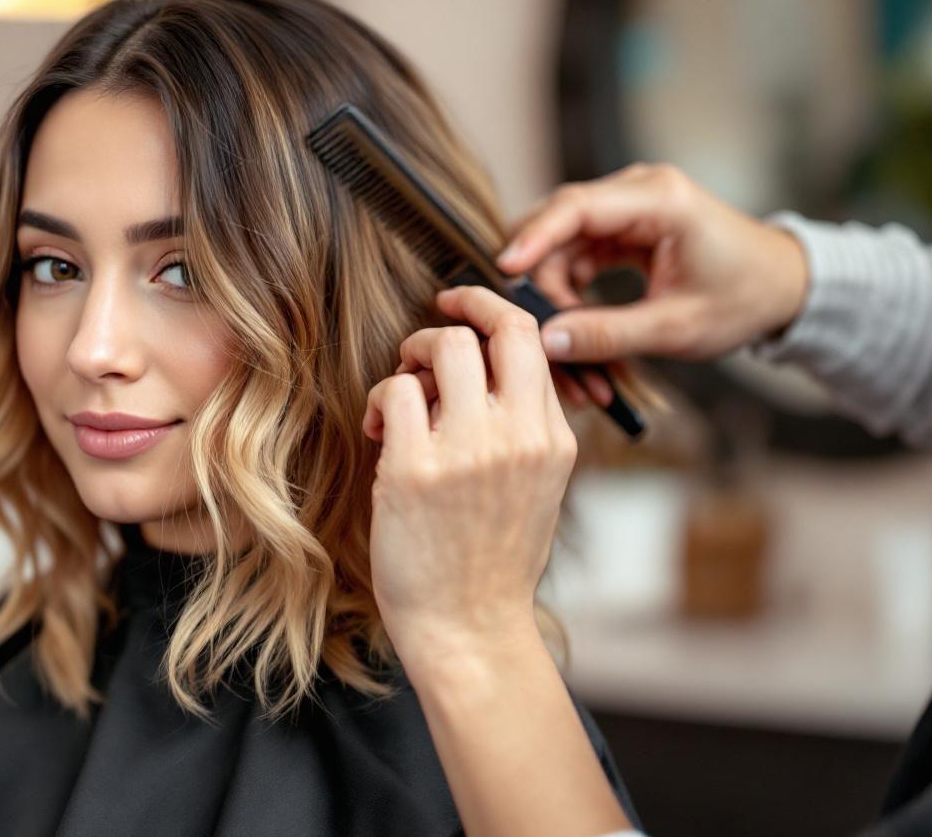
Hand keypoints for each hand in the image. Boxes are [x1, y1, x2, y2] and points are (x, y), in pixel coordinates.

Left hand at [362, 286, 576, 659]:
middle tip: (420, 354)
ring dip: (411, 356)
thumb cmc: (491, 561)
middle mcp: (520, 437)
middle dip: (450, 319)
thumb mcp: (538, 488)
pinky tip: (378, 431)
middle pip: (494, 328)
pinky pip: (396, 392)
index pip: (533, 339)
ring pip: (443, 347)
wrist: (468, 628)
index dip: (489, 309)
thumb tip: (493, 371)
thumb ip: (526, 429)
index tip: (457, 305)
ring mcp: (470, 451)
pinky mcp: (416, 469)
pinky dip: (381, 400)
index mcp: (553, 439)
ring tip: (399, 397)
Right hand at [494, 163, 810, 367]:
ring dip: (554, 294)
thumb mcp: (677, 328)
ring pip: (561, 246)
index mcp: (660, 200)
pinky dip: (569, 294)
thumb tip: (546, 342)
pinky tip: (576, 327)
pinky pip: (575, 257)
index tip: (505, 271)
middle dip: (540, 278)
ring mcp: (627, 209)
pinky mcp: (622, 230)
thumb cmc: (744, 300)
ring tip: (566, 344)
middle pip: (558, 225)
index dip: (534, 238)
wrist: (784, 288)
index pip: (576, 207)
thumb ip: (609, 335)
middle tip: (537, 328)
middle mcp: (637, 192)